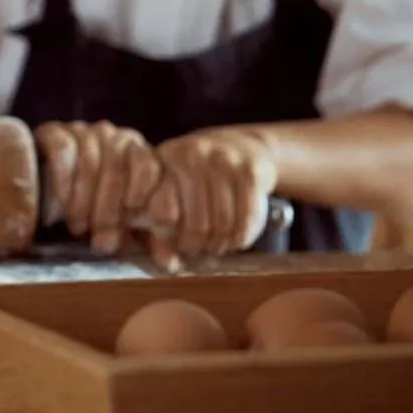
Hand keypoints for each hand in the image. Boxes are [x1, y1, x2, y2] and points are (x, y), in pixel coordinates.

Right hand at [34, 120, 161, 254]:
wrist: (50, 194)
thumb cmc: (98, 210)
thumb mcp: (129, 224)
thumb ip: (152, 237)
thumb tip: (171, 264)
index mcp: (138, 152)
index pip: (148, 164)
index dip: (142, 192)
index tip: (134, 219)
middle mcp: (113, 135)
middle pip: (116, 166)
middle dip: (109, 209)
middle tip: (102, 241)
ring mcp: (83, 131)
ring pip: (90, 160)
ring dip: (84, 200)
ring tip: (79, 228)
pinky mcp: (53, 131)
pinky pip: (63, 149)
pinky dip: (64, 178)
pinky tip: (63, 202)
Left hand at [143, 127, 279, 263]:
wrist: (243, 146)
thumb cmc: (198, 177)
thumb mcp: (172, 191)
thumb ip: (161, 228)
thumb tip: (169, 266)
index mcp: (165, 159)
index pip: (161, 212)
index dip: (168, 238)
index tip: (176, 245)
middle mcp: (192, 154)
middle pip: (195, 223)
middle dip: (197, 246)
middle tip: (199, 251)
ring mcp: (224, 160)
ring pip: (222, 224)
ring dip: (220, 244)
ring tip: (216, 246)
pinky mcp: (251, 172)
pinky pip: (247, 220)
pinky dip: (242, 238)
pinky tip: (236, 240)